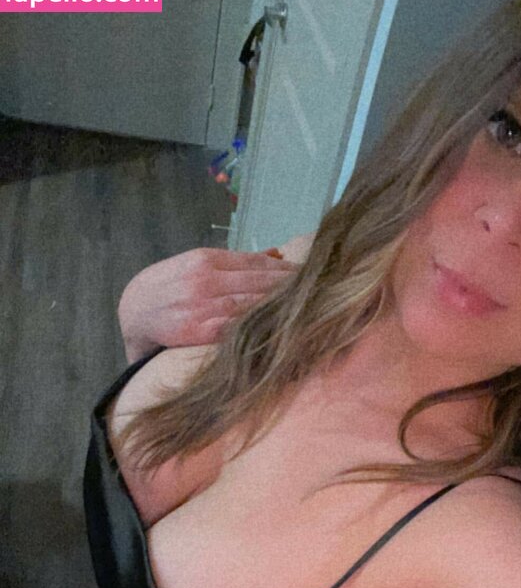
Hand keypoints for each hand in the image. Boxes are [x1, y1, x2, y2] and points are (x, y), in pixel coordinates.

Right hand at [118, 247, 299, 362]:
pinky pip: (235, 328)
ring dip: (278, 308)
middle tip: (319, 292)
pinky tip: (276, 329)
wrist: (133, 313)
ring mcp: (202, 306)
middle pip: (258, 282)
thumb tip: (275, 255)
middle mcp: (205, 280)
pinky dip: (257, 328)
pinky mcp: (198, 331)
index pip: (256, 263)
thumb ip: (232, 263)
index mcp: (206, 259)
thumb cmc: (167, 289)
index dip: (286, 270)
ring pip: (250, 304)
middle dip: (289, 288)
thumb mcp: (195, 265)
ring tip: (305, 311)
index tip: (310, 275)